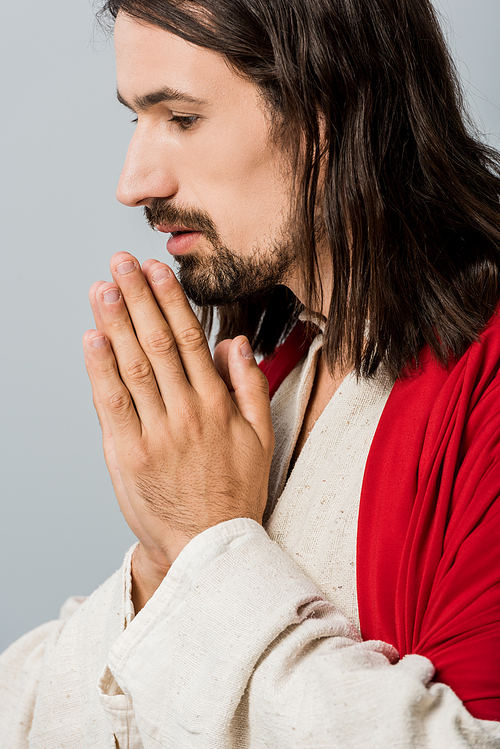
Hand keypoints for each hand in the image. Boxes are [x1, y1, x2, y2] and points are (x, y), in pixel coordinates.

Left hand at [83, 253, 273, 606]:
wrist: (209, 546)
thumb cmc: (235, 491)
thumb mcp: (261, 438)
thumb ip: (250, 387)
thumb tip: (234, 344)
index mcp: (217, 405)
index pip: (190, 340)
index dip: (170, 301)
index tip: (156, 272)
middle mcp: (186, 413)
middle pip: (157, 343)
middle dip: (137, 298)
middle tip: (120, 263)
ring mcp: (154, 433)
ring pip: (133, 366)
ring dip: (116, 323)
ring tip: (102, 288)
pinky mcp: (127, 455)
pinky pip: (112, 404)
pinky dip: (100, 369)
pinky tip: (92, 339)